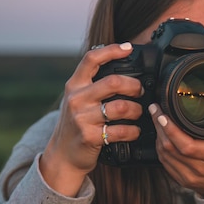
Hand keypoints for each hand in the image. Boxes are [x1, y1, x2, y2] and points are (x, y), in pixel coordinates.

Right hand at [40, 43, 143, 196]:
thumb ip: (93, 85)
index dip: (112, 50)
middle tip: (140, 91)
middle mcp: (77, 99)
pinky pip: (121, 131)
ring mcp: (82, 118)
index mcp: (75, 85)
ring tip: (138, 113)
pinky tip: (135, 131)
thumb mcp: (78, 100)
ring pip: (121, 107)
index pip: (91, 59)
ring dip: (137, 110)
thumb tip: (121, 69)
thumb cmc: (76, 124)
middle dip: (134, 86)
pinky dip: (133, 131)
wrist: (62, 155)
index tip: (128, 48)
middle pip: (114, 82)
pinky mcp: (90, 137)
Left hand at [149, 84, 203, 197]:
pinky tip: (162, 137)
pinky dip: (161, 149)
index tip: (163, 113)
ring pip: (164, 156)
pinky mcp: (183, 181)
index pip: (185, 145)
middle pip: (169, 148)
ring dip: (158, 137)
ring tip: (157, 119)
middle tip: (155, 109)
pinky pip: (166, 164)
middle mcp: (200, 169)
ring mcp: (189, 177)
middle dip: (159, 126)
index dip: (170, 129)